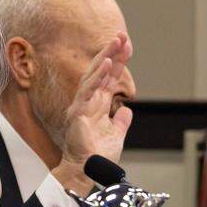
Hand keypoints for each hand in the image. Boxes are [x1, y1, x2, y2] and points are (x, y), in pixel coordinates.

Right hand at [53, 33, 133, 194]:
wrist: (90, 171)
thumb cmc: (98, 155)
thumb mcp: (116, 134)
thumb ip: (121, 121)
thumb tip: (127, 111)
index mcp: (98, 105)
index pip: (109, 78)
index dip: (119, 61)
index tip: (128, 45)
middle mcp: (89, 101)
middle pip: (102, 71)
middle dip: (112, 52)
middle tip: (122, 35)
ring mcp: (83, 105)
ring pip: (94, 76)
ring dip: (106, 57)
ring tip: (116, 42)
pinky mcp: (79, 112)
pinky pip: (89, 90)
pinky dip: (98, 76)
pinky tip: (107, 63)